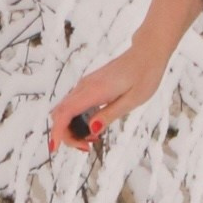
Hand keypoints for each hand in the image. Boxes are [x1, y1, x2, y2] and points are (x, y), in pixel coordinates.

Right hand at [48, 45, 165, 154]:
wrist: (147, 54)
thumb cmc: (144, 76)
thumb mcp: (133, 100)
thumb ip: (110, 114)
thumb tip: (92, 130)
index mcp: (94, 90)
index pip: (65, 112)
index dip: (57, 131)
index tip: (55, 148)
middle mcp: (85, 86)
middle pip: (61, 113)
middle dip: (67, 134)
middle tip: (87, 147)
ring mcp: (86, 85)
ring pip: (66, 109)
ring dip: (72, 128)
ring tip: (92, 140)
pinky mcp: (90, 86)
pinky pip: (74, 105)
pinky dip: (77, 119)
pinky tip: (93, 127)